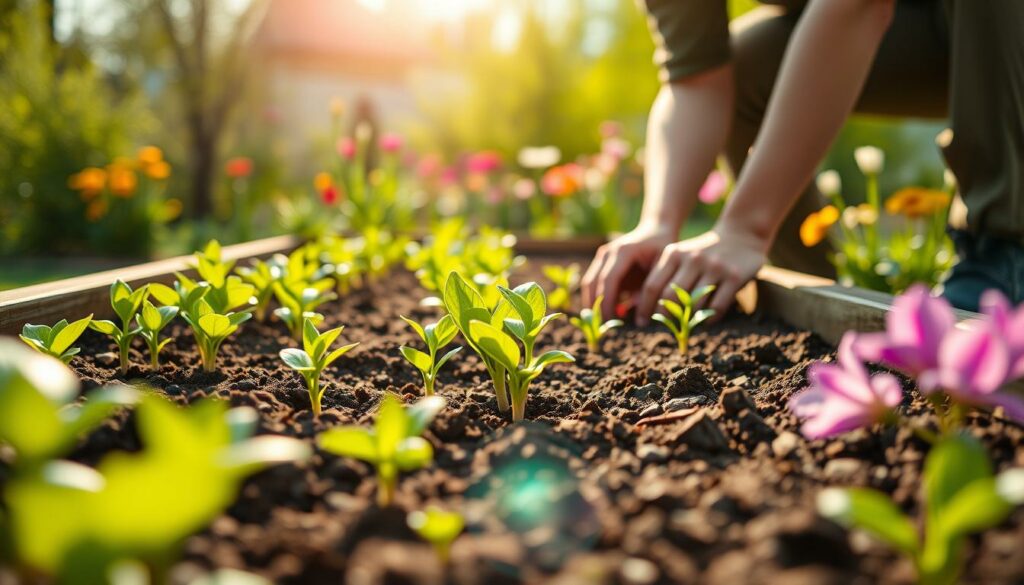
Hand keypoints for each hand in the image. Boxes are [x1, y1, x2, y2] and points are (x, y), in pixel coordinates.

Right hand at [581, 224, 676, 321]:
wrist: (656, 230)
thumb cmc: (663, 250)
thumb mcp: (663, 268)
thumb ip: (652, 289)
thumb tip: (640, 316)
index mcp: (624, 251)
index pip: (609, 279)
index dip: (607, 302)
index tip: (609, 321)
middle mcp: (608, 251)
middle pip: (594, 282)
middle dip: (596, 306)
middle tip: (601, 328)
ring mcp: (602, 255)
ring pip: (589, 283)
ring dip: (592, 304)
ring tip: (600, 323)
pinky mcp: (600, 261)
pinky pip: (592, 282)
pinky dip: (594, 298)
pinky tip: (602, 313)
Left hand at [634, 223, 769, 325]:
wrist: (741, 234)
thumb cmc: (703, 252)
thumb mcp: (681, 254)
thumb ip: (665, 274)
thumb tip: (647, 308)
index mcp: (674, 254)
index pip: (652, 286)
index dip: (644, 308)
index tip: (641, 322)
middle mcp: (693, 259)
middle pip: (670, 297)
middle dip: (664, 318)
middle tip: (664, 328)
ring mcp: (715, 267)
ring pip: (693, 305)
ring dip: (688, 321)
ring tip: (685, 328)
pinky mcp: (734, 276)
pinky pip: (717, 307)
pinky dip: (708, 319)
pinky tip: (705, 322)